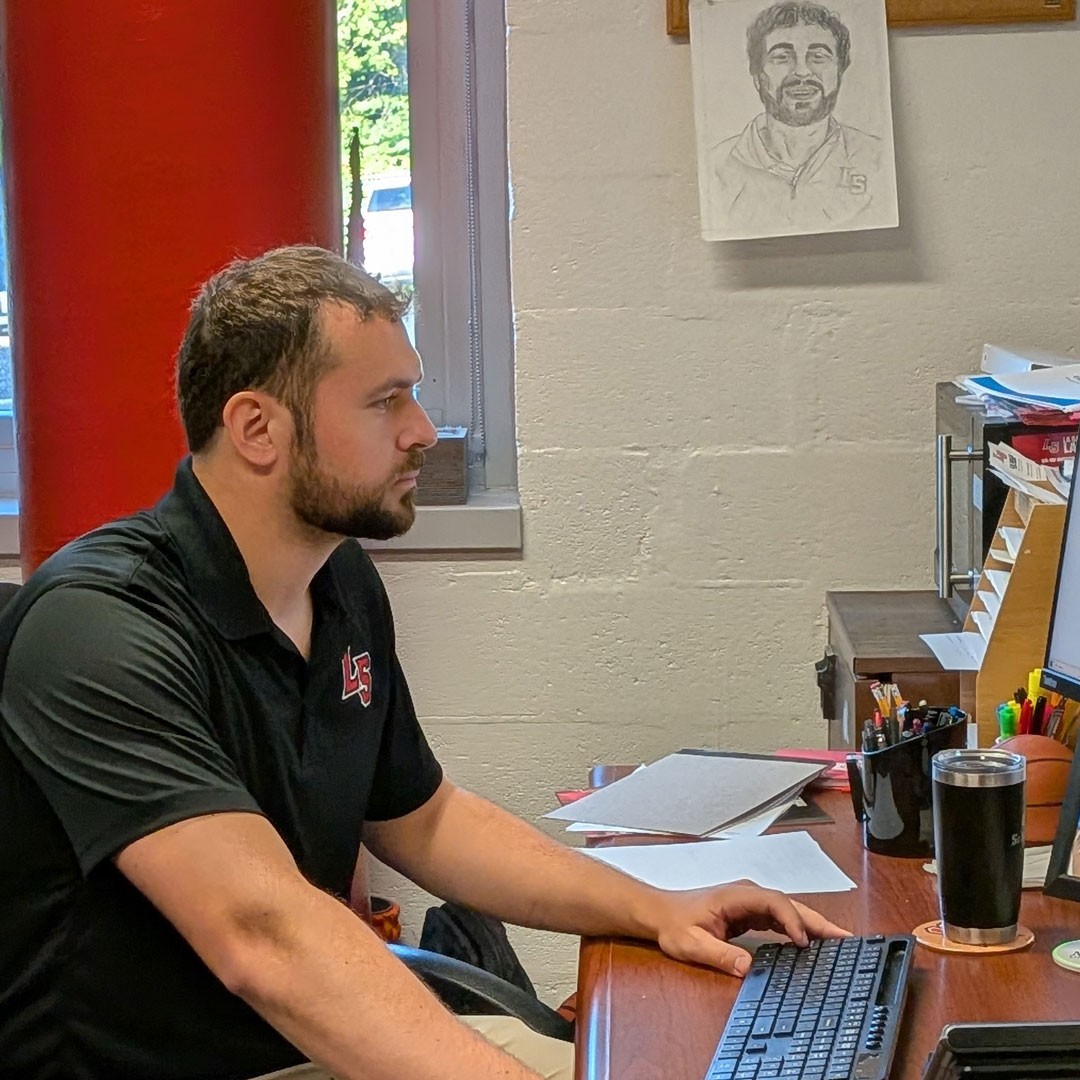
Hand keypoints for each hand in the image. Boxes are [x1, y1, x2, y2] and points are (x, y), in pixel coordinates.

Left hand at [650, 880, 849, 976]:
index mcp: (736, 896)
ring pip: (787, 910)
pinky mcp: (749, 912)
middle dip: (816, 920)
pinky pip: (779, 918)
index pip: (774, 902)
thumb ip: (719, 954)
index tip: (803, 941)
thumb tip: (747, 968)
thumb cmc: (674, 923)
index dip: (792, 920)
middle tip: (844, 939)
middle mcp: (747, 895)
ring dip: (811, 924)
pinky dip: (797, 928)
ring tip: (838, 942)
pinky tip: (811, 943)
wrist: (660, 913)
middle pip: (788, 904)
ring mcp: (749, 902)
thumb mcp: (692, 943)